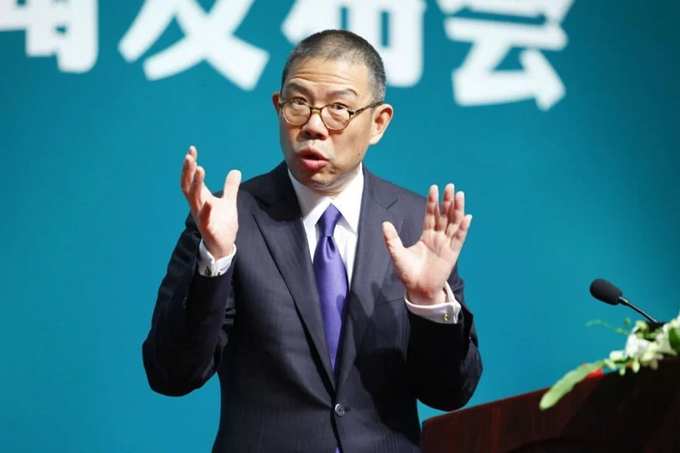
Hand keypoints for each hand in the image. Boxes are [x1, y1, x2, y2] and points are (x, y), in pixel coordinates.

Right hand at [180, 146, 240, 259]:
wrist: (224, 246)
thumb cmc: (222, 224)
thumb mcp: (229, 202)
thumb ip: (230, 187)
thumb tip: (235, 171)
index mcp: (201, 199)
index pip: (191, 180)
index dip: (190, 166)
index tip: (191, 150)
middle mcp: (197, 206)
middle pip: (188, 187)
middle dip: (188, 172)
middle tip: (189, 157)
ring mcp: (201, 218)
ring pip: (194, 199)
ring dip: (196, 184)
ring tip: (199, 169)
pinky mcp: (208, 229)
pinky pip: (205, 219)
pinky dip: (206, 211)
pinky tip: (209, 202)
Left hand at [382, 184, 470, 304]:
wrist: (417, 289)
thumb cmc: (407, 273)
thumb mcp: (396, 253)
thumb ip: (392, 238)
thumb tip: (385, 223)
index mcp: (426, 236)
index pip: (431, 215)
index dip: (432, 202)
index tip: (434, 187)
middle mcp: (438, 238)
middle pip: (444, 215)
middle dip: (447, 201)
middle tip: (450, 186)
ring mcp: (446, 245)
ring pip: (453, 223)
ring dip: (457, 209)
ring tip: (459, 195)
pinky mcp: (452, 254)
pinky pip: (459, 238)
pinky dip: (463, 228)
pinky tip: (466, 217)